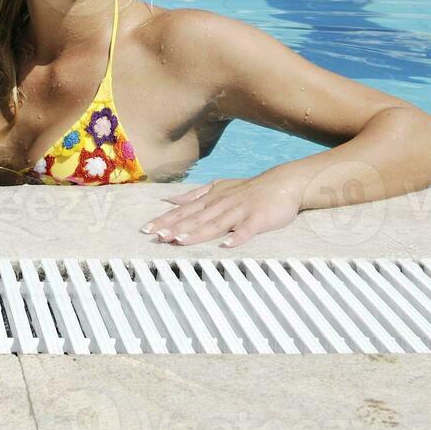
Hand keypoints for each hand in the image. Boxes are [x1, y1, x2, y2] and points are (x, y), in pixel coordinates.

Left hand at [140, 174, 303, 248]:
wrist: (283, 183)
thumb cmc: (248, 189)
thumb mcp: (218, 187)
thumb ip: (194, 195)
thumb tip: (170, 200)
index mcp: (211, 199)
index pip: (183, 211)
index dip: (165, 220)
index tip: (147, 229)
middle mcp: (221, 204)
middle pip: (195, 218)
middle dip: (175, 228)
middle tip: (157, 237)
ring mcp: (239, 211)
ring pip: (215, 224)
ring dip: (197, 233)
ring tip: (180, 241)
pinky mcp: (258, 219)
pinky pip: (246, 230)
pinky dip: (237, 238)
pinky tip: (227, 246)